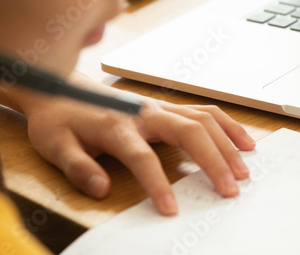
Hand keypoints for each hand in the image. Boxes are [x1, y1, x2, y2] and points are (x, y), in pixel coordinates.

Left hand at [9, 73, 254, 215]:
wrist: (61, 89)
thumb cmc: (59, 120)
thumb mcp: (56, 147)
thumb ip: (78, 168)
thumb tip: (101, 189)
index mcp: (116, 125)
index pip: (142, 157)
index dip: (158, 184)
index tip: (171, 209)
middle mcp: (144, 113)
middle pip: (190, 132)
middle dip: (214, 161)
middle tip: (230, 189)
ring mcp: (160, 107)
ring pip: (204, 119)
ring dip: (227, 144)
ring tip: (244, 170)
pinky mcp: (168, 107)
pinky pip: (206, 112)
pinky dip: (228, 126)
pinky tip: (244, 142)